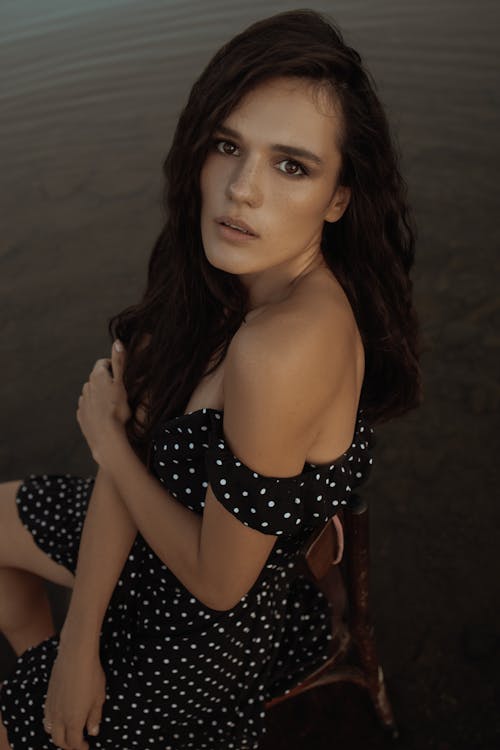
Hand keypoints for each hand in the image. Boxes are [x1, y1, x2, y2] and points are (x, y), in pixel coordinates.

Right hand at [43, 640, 105, 749]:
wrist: (75, 655)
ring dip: (58, 735)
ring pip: (50, 729)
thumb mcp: (99, 698)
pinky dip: (52, 723)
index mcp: (74, 720)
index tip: (87, 746)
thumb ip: (95, 717)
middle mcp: (59, 717)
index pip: (74, 743)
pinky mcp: (48, 696)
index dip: (81, 748)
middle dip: (68, 746)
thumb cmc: (91, 675)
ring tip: (68, 733)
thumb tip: (93, 732)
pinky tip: (59, 718)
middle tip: (78, 744)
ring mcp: (51, 706)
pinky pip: (46, 717)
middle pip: (59, 741)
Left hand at [77, 340, 131, 462]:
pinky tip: (106, 415)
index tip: (121, 376)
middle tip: (120, 391)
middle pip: (97, 378)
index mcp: (97, 376)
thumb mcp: (122, 383)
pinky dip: (96, 408)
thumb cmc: (117, 410)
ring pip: (93, 392)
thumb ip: (119, 361)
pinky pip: (89, 407)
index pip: (103, 362)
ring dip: (101, 395)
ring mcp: (83, 401)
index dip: (114, 366)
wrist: (106, 436)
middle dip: (107, 381)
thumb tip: (117, 342)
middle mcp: (87, 386)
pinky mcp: (82, 415)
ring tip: (114, 405)